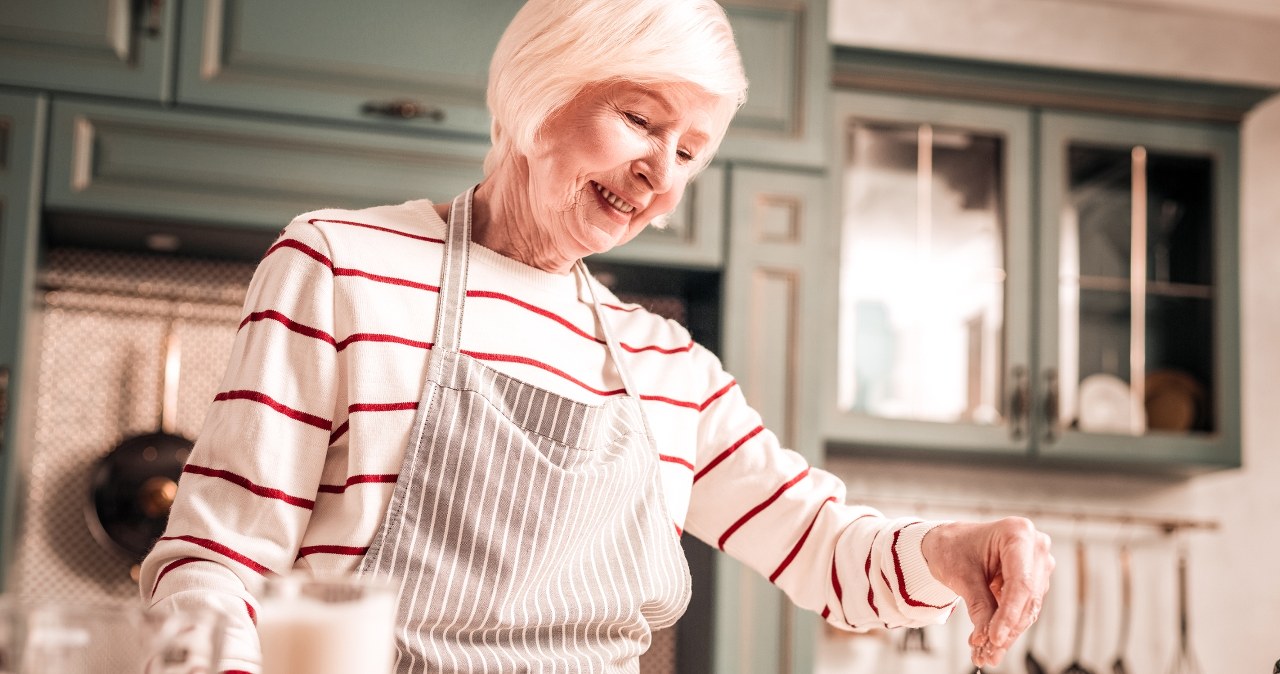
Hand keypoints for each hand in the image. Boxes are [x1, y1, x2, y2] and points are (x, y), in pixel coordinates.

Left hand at [920, 517, 1053, 667]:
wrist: (950, 543)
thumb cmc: (953, 548)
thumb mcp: (961, 575)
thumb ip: (979, 605)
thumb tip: (987, 639)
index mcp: (1017, 533)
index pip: (1020, 582)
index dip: (1009, 614)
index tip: (995, 639)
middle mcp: (1034, 546)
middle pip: (1028, 597)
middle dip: (1007, 629)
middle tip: (989, 653)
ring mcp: (1037, 563)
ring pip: (1028, 607)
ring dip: (1008, 632)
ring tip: (987, 653)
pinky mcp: (1033, 579)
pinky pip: (1024, 608)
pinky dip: (1007, 626)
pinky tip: (991, 643)